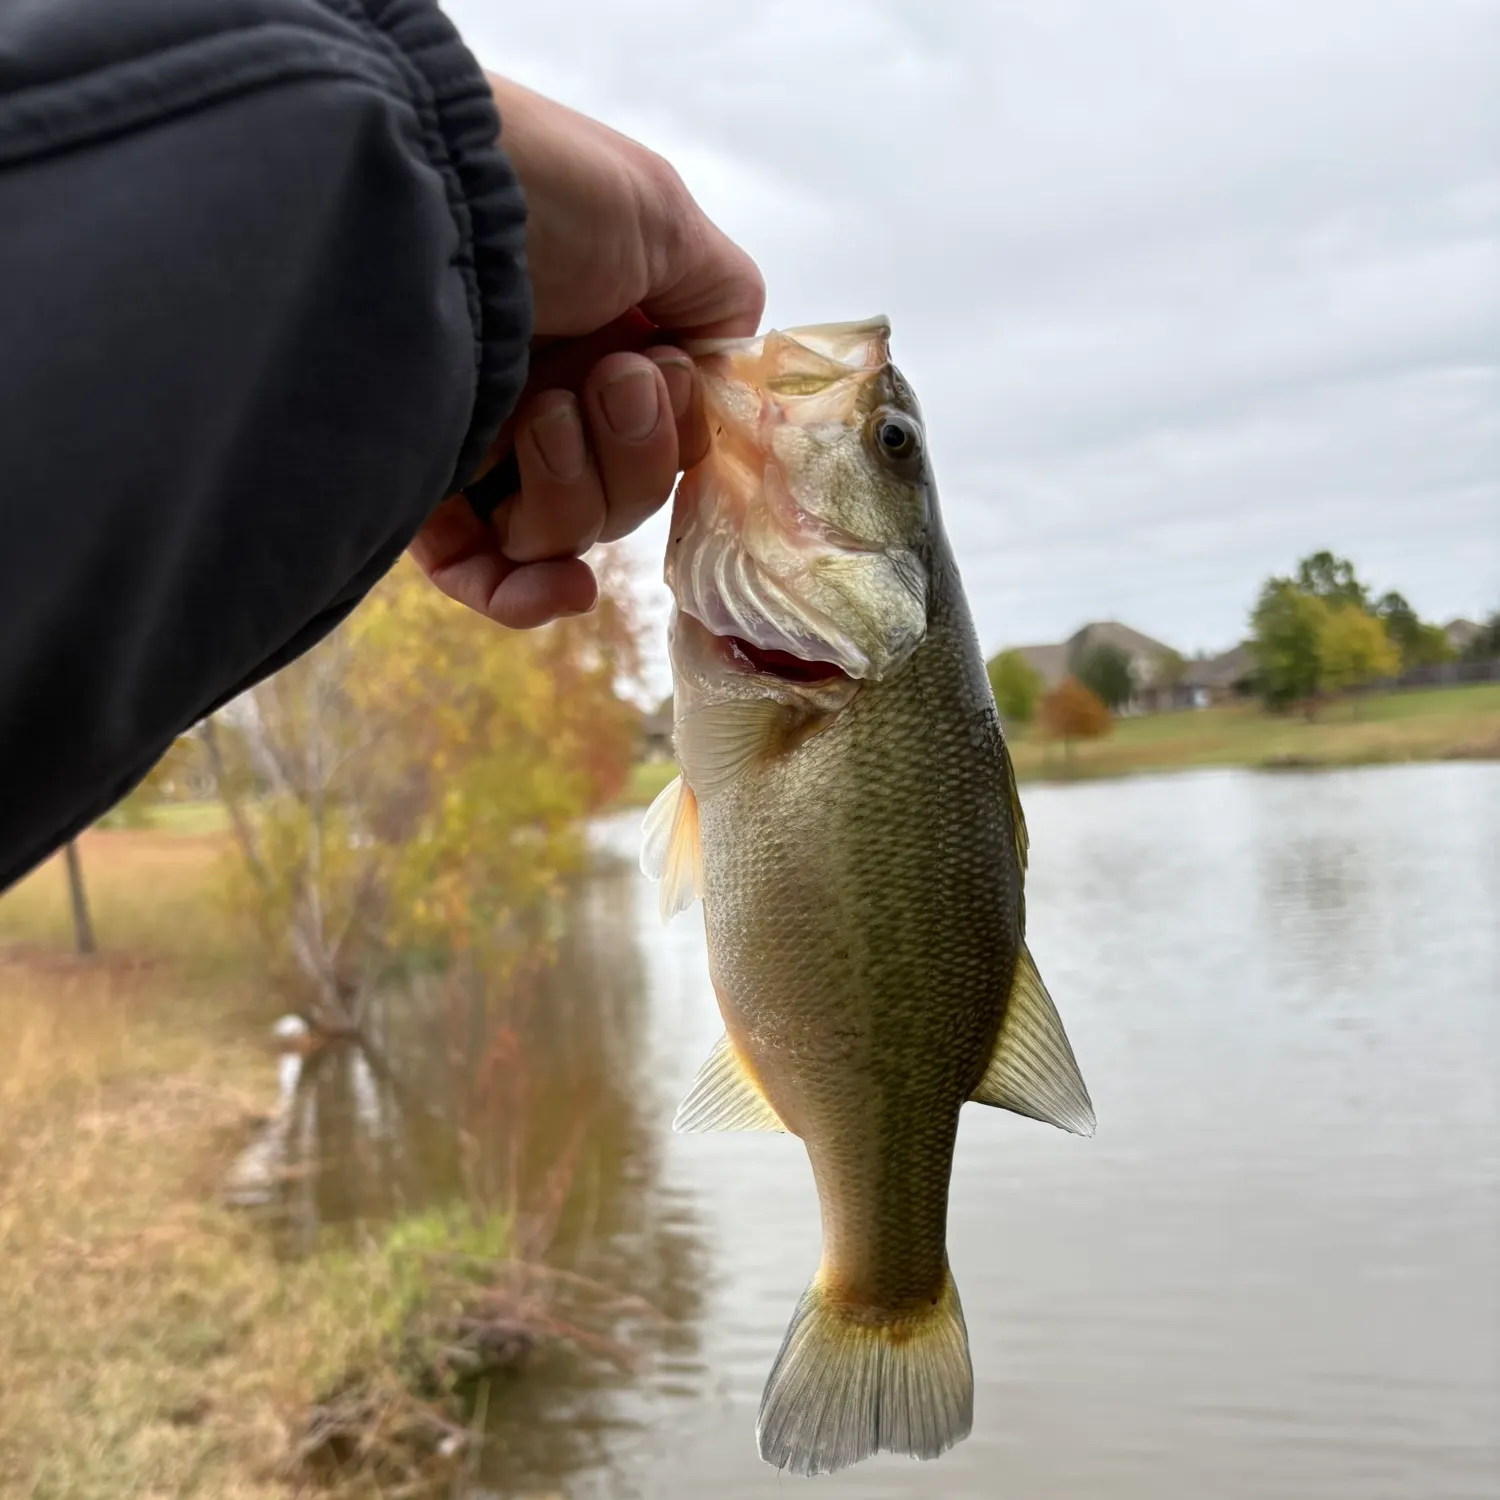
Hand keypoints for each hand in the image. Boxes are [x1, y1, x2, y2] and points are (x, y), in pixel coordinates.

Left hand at [409, 77, 764, 628]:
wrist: (418, 185)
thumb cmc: (545, 190)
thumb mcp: (663, 219)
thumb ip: (717, 298)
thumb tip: (722, 363)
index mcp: (605, 343)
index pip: (666, 443)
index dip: (678, 434)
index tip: (664, 376)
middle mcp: (546, 394)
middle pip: (624, 499)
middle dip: (633, 455)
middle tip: (606, 379)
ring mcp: (485, 443)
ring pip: (564, 536)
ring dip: (575, 489)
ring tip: (542, 412)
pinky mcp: (423, 483)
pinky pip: (481, 575)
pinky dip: (524, 595)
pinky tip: (563, 589)